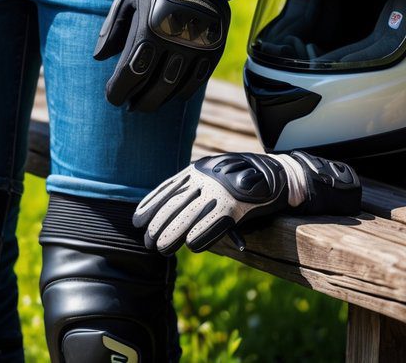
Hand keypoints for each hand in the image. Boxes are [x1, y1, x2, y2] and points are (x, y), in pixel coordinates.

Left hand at [93, 0, 232, 109]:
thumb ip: (114, 28)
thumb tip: (99, 58)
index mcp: (148, 28)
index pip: (130, 74)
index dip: (118, 90)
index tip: (112, 96)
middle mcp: (175, 40)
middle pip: (153, 87)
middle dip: (138, 100)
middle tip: (129, 105)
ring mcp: (198, 44)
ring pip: (177, 87)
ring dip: (160, 100)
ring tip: (147, 101)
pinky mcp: (215, 44)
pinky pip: (199, 78)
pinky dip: (184, 91)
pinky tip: (172, 92)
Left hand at [133, 150, 360, 255]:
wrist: (278, 176)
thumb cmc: (243, 182)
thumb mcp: (215, 182)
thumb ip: (197, 194)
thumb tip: (173, 218)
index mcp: (198, 168)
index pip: (168, 186)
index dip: (152, 203)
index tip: (137, 220)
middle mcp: (207, 176)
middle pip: (176, 202)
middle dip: (159, 223)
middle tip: (147, 241)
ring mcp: (221, 188)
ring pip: (191, 213)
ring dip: (174, 232)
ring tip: (161, 248)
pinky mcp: (238, 203)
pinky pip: (216, 220)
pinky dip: (204, 233)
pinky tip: (191, 245)